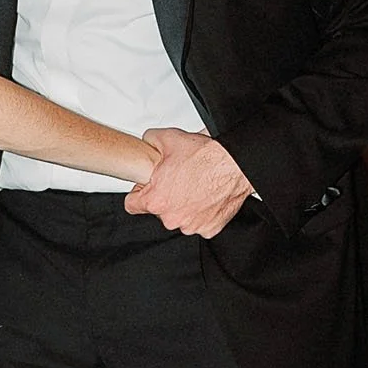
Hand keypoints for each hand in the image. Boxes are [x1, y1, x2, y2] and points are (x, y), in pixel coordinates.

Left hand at [125, 129, 255, 236]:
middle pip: (159, 211)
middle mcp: (172, 218)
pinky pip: (199, 222)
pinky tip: (206, 196)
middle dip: (166, 197)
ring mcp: (191, 226)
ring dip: (184, 206)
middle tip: (178, 181)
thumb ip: (149, 142)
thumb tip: (146, 143)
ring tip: (195, 187)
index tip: (146, 189)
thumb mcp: (168, 138)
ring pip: (180, 218)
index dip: (139, 193)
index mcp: (156, 200)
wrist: (236, 164)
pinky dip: (202, 213)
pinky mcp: (209, 229)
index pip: (132, 205)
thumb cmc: (207, 156)